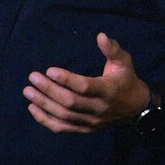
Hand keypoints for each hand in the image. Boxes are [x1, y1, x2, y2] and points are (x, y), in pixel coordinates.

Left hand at [24, 32, 149, 133]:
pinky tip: (32, 109)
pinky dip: (46, 120)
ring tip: (28, 91)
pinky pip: (63, 128)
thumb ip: (112, 49)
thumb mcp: (124, 62)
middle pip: (70, 102)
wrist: (136, 109)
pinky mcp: (85, 129)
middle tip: (32, 78)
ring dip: (44, 104)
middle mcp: (99, 108)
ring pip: (64, 116)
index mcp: (108, 90)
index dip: (66, 79)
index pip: (84, 87)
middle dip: (49, 90)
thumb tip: (101, 35)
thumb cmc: (126, 80)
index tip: (49, 70)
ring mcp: (91, 121)